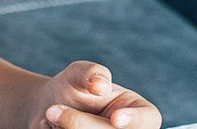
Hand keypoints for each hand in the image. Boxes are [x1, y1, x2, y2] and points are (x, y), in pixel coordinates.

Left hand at [34, 62, 160, 128]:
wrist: (49, 108)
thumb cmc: (72, 89)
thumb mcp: (78, 74)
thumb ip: (90, 73)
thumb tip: (100, 84)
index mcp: (141, 114)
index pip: (147, 120)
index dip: (134, 120)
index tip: (116, 118)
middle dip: (82, 124)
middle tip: (53, 111)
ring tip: (51, 115)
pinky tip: (49, 126)